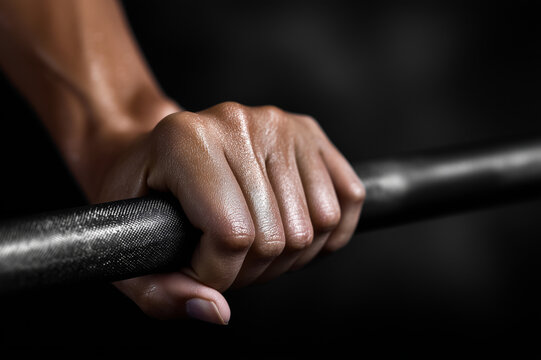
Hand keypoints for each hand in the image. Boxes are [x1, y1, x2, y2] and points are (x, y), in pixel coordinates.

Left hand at [96, 102, 364, 322]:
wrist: (158, 148)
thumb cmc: (144, 193)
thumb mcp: (130, 247)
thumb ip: (162, 293)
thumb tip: (216, 312)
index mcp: (186, 141)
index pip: (232, 234)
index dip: (219, 274)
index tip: (199, 266)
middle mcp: (237, 122)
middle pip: (278, 235)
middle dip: (252, 269)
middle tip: (227, 256)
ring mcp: (279, 124)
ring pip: (319, 222)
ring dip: (290, 254)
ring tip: (255, 242)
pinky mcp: (308, 132)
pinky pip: (347, 198)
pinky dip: (329, 232)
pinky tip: (293, 230)